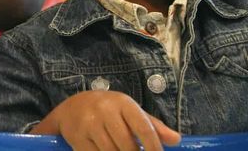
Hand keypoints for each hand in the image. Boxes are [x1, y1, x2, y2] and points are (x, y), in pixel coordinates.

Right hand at [34, 91, 180, 150]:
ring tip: (120, 150)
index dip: (153, 146)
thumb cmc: (108, 110)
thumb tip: (176, 140)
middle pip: (127, 145)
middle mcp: (105, 110)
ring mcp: (89, 124)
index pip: (143, 127)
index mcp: (123, 102)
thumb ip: (153, 126)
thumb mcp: (130, 112)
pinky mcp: (77, 137)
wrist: (71, 108)